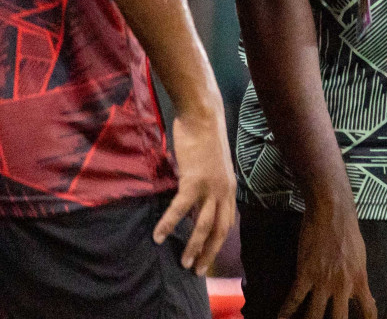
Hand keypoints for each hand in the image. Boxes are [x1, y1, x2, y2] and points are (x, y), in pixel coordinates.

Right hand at [155, 109, 236, 275]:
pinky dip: (169, 224)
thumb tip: (192, 200)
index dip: (218, 241)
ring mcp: (210, 187)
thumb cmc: (203, 137)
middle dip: (208, 252)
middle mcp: (224, 190)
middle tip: (196, 270)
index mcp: (229, 187)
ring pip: (203, 226)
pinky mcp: (194, 181)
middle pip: (219, 230)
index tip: (208, 256)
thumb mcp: (211, 165)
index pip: (227, 222)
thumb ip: (205, 184)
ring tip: (182, 262)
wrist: (202, 115)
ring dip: (192, 247)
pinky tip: (158, 236)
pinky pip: (180, 209)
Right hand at [279, 194, 375, 318]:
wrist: (331, 212)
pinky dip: (286, 311)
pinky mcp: (305, 274)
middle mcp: (343, 286)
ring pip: (314, 315)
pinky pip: (294, 299)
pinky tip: (280, 318)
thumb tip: (368, 298)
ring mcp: (323, 281)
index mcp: (360, 280)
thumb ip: (361, 280)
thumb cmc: (348, 232)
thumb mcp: (361, 258)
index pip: (369, 311)